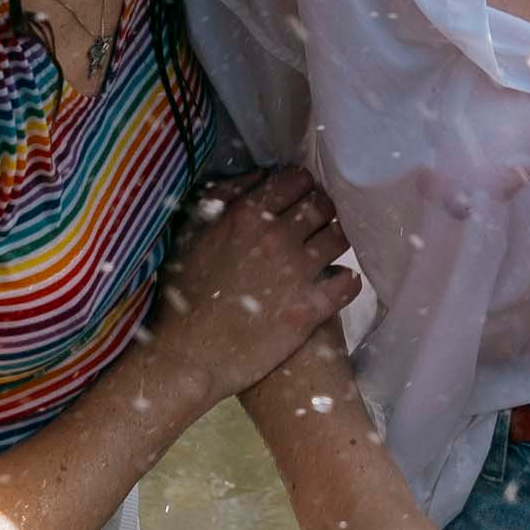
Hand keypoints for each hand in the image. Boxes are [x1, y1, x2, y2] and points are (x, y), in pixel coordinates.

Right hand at [150, 166, 357, 401]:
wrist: (186, 354)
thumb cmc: (181, 292)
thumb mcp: (190, 230)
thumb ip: (224, 194)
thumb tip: (260, 175)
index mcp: (247, 214)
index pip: (298, 179)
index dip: (301, 187)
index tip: (298, 199)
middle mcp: (277, 237)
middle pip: (323, 206)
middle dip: (322, 211)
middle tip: (314, 226)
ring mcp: (296, 273)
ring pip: (340, 239)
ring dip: (334, 243)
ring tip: (323, 253)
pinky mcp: (309, 309)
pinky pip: (348, 282)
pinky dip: (346, 280)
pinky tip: (335, 283)